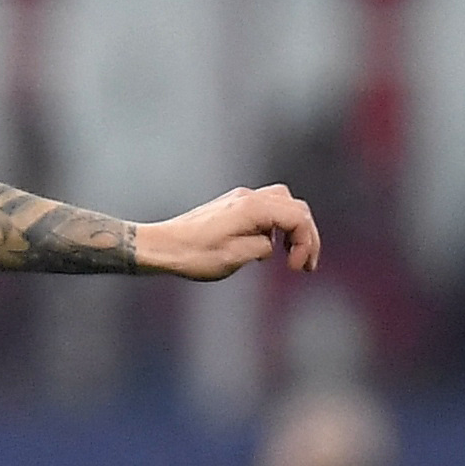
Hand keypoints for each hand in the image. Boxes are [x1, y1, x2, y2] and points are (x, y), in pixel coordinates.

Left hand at [137, 184, 321, 280]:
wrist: (159, 247)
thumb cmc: (192, 254)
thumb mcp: (234, 257)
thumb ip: (263, 247)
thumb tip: (270, 244)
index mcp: (253, 207)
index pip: (298, 217)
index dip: (306, 243)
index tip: (296, 268)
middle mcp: (248, 197)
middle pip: (295, 208)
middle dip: (305, 236)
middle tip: (305, 266)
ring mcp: (239, 199)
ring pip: (282, 204)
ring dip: (292, 229)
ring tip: (292, 256)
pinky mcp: (230, 206)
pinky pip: (265, 209)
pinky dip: (275, 226)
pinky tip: (269, 248)